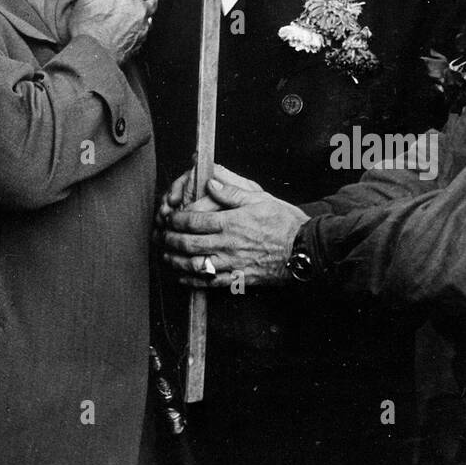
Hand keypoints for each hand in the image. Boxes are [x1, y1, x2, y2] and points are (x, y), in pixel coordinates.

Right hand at [69, 0, 157, 64]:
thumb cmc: (88, 25)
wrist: (92, 54)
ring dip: (143, 13)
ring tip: (128, 15)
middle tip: (131, 0)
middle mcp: (140, 11)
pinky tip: (126, 28)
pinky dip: (139, 27)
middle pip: (152, 0)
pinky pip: (145, 30)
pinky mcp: (140, 41)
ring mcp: (142, 27)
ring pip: (149, 15)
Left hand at [159, 166, 307, 287]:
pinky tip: (183, 278)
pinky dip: (193, 281)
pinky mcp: (239, 278)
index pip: (193, 221)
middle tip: (161, 237)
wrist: (305, 249)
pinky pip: (211, 283)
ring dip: (176, 261)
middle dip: (170, 240)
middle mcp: (228, 244)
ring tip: (166, 256)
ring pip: (196, 265)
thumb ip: (232, 191)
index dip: (176, 219)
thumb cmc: (284, 221)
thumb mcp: (260, 198)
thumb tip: (210, 181)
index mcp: (231, 222)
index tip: (168, 217)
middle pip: (189, 244)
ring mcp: (233, 264)